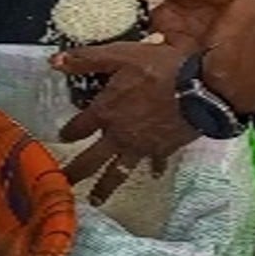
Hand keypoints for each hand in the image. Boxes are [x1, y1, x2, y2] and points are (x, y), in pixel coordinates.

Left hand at [54, 40, 200, 203]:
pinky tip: (151, 174)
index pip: (79, 127)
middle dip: (76, 173)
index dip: (68, 132)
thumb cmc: (160, 70)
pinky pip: (154, 163)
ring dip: (106, 187)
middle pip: (92, 159)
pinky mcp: (163, 150)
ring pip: (118, 172)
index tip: (61, 137)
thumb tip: (54, 61)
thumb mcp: (121, 55)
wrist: (201, 91)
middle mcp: (119, 135)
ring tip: (96, 200)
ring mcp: (141, 147)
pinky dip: (153, 169)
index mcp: (106, 112)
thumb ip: (87, 59)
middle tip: (64, 185)